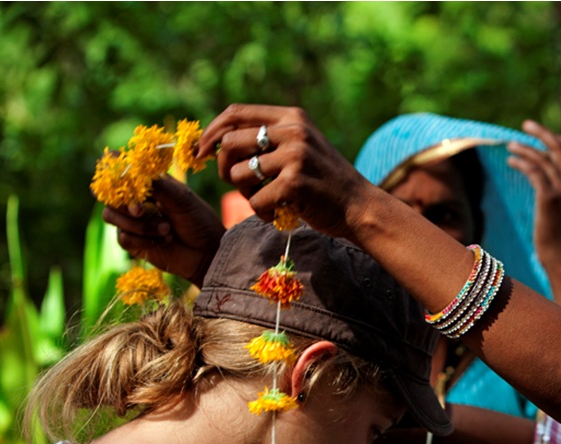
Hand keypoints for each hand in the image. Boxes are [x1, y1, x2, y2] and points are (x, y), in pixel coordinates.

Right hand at [103, 176, 224, 287]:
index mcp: (149, 184)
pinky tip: (165, 241)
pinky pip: (123, 238)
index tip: (121, 180)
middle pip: (109, 196)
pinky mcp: (134, 242)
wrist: (208, 253)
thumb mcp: (181, 198)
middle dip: (123, 203)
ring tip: (167, 229)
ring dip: (139, 224)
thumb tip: (133, 166)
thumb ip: (156, 184)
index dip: (115, 174)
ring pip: (111, 216)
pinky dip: (143, 240)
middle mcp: (137, 200)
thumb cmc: (199, 221)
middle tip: (141, 210)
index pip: (121, 172)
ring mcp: (133, 222)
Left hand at [197, 104, 376, 240]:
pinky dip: (262, 214)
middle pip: (230, 143)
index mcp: (292, 117)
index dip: (211, 132)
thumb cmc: (324, 182)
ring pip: (239, 175)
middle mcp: (293, 131)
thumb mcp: (301, 147)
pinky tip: (281, 214)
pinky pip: (255, 201)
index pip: (235, 113)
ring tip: (268, 200)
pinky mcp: (295, 184)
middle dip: (225, 169)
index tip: (201, 152)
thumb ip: (269, 139)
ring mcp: (295, 157)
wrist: (359, 208)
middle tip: (239, 185)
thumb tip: (219, 142)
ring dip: (245, 194)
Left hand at [507, 121, 560, 330]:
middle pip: (560, 147)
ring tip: (511, 146)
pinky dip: (522, 162)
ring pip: (544, 158)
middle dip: (542, 133)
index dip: (559, 140)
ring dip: (526, 148)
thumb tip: (553, 191)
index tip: (543, 137)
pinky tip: (511, 162)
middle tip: (526, 125)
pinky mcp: (549, 198)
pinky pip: (534, 171)